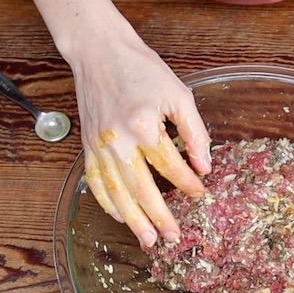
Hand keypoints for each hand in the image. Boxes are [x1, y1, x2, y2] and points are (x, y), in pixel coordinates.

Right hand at [71, 33, 211, 245]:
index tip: (200, 194)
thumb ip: (195, 131)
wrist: (99, 52)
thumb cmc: (141, 69)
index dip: (189, 184)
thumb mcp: (178, 94)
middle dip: (160, 217)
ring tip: (148, 240)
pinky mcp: (88, 146)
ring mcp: (100, 146)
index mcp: (144, 125)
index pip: (171, 167)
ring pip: (117, 193)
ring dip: (133, 220)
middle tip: (174, 238)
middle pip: (142, 189)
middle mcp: (119, 140)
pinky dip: (107, 203)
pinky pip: (95, 182)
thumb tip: (205, 165)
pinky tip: (120, 217)